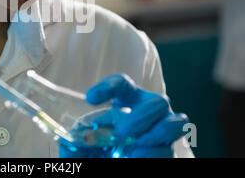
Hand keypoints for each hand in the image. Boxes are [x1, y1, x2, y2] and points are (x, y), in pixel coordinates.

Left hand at [59, 74, 188, 157]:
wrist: (114, 161)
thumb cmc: (100, 149)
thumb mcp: (83, 145)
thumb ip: (75, 141)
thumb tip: (68, 141)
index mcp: (127, 100)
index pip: (121, 83)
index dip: (108, 87)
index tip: (90, 98)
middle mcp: (149, 110)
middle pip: (157, 101)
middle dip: (139, 118)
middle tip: (120, 133)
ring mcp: (163, 129)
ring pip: (175, 122)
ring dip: (157, 134)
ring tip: (136, 146)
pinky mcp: (168, 148)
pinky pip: (171, 147)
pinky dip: (155, 152)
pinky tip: (137, 156)